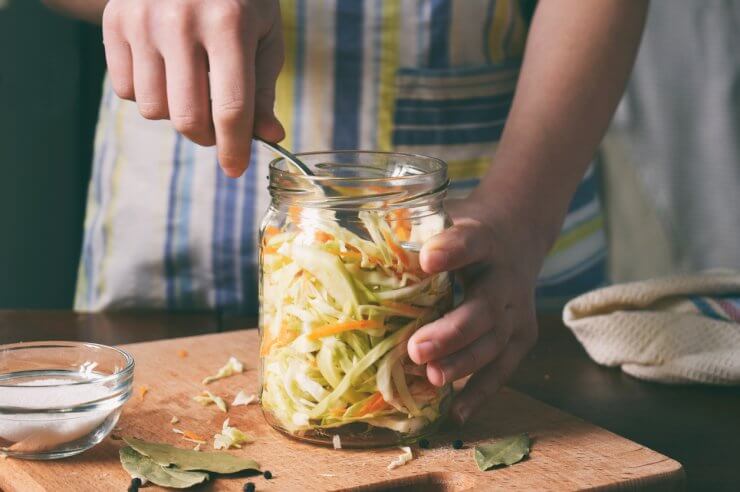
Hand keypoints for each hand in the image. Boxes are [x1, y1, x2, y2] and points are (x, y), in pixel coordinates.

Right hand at [102, 0, 284, 176]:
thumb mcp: (263, 37)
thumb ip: (263, 90)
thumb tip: (268, 137)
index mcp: (228, 24)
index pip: (230, 107)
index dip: (233, 148)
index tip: (234, 170)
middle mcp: (180, 21)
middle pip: (187, 117)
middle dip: (207, 137)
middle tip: (217, 128)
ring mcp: (141, 20)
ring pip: (152, 109)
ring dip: (176, 113)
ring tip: (191, 88)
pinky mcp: (114, 21)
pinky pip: (124, 90)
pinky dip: (146, 93)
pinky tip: (164, 70)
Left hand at [407, 197, 542, 423]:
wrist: (517, 236)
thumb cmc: (463, 232)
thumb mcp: (441, 218)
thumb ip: (406, 232)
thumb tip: (338, 247)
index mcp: (483, 239)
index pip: (470, 243)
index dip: (451, 251)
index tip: (426, 259)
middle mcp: (505, 277)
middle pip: (484, 308)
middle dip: (452, 332)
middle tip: (417, 349)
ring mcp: (517, 309)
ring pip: (494, 342)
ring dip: (462, 364)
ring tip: (431, 379)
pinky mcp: (522, 335)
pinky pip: (503, 368)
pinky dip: (480, 392)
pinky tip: (457, 412)